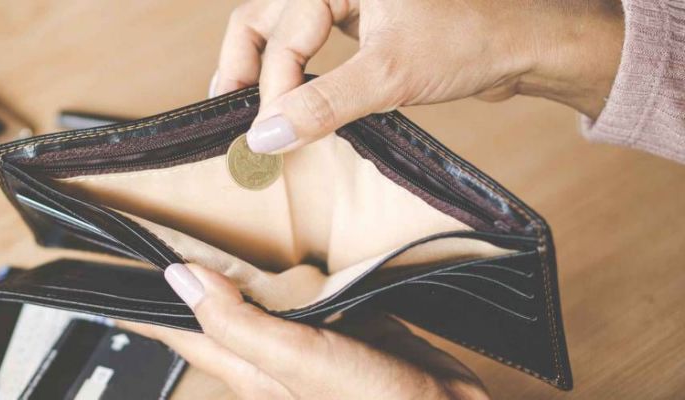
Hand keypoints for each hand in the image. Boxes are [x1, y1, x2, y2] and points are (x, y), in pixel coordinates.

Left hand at [120, 263, 488, 398]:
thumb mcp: (297, 362)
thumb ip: (239, 324)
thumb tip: (180, 280)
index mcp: (245, 364)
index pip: (176, 329)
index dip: (140, 304)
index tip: (105, 275)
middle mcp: (266, 352)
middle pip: (209, 308)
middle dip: (180, 275)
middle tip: (153, 233)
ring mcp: (301, 338)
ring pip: (252, 295)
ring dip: (230, 265)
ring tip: (205, 225)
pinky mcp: (337, 322)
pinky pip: (298, 290)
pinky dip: (283, 267)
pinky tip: (284, 243)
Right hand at [209, 0, 623, 153]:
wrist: (523, 45)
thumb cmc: (469, 40)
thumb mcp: (391, 74)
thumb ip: (324, 103)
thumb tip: (266, 135)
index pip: (282, 31)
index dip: (273, 86)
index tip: (270, 136)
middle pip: (264, 17)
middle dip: (246, 66)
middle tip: (231, 112)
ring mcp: (346, 0)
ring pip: (281, 29)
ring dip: (262, 67)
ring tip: (244, 105)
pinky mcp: (359, 23)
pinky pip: (308, 43)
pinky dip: (291, 71)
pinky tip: (287, 99)